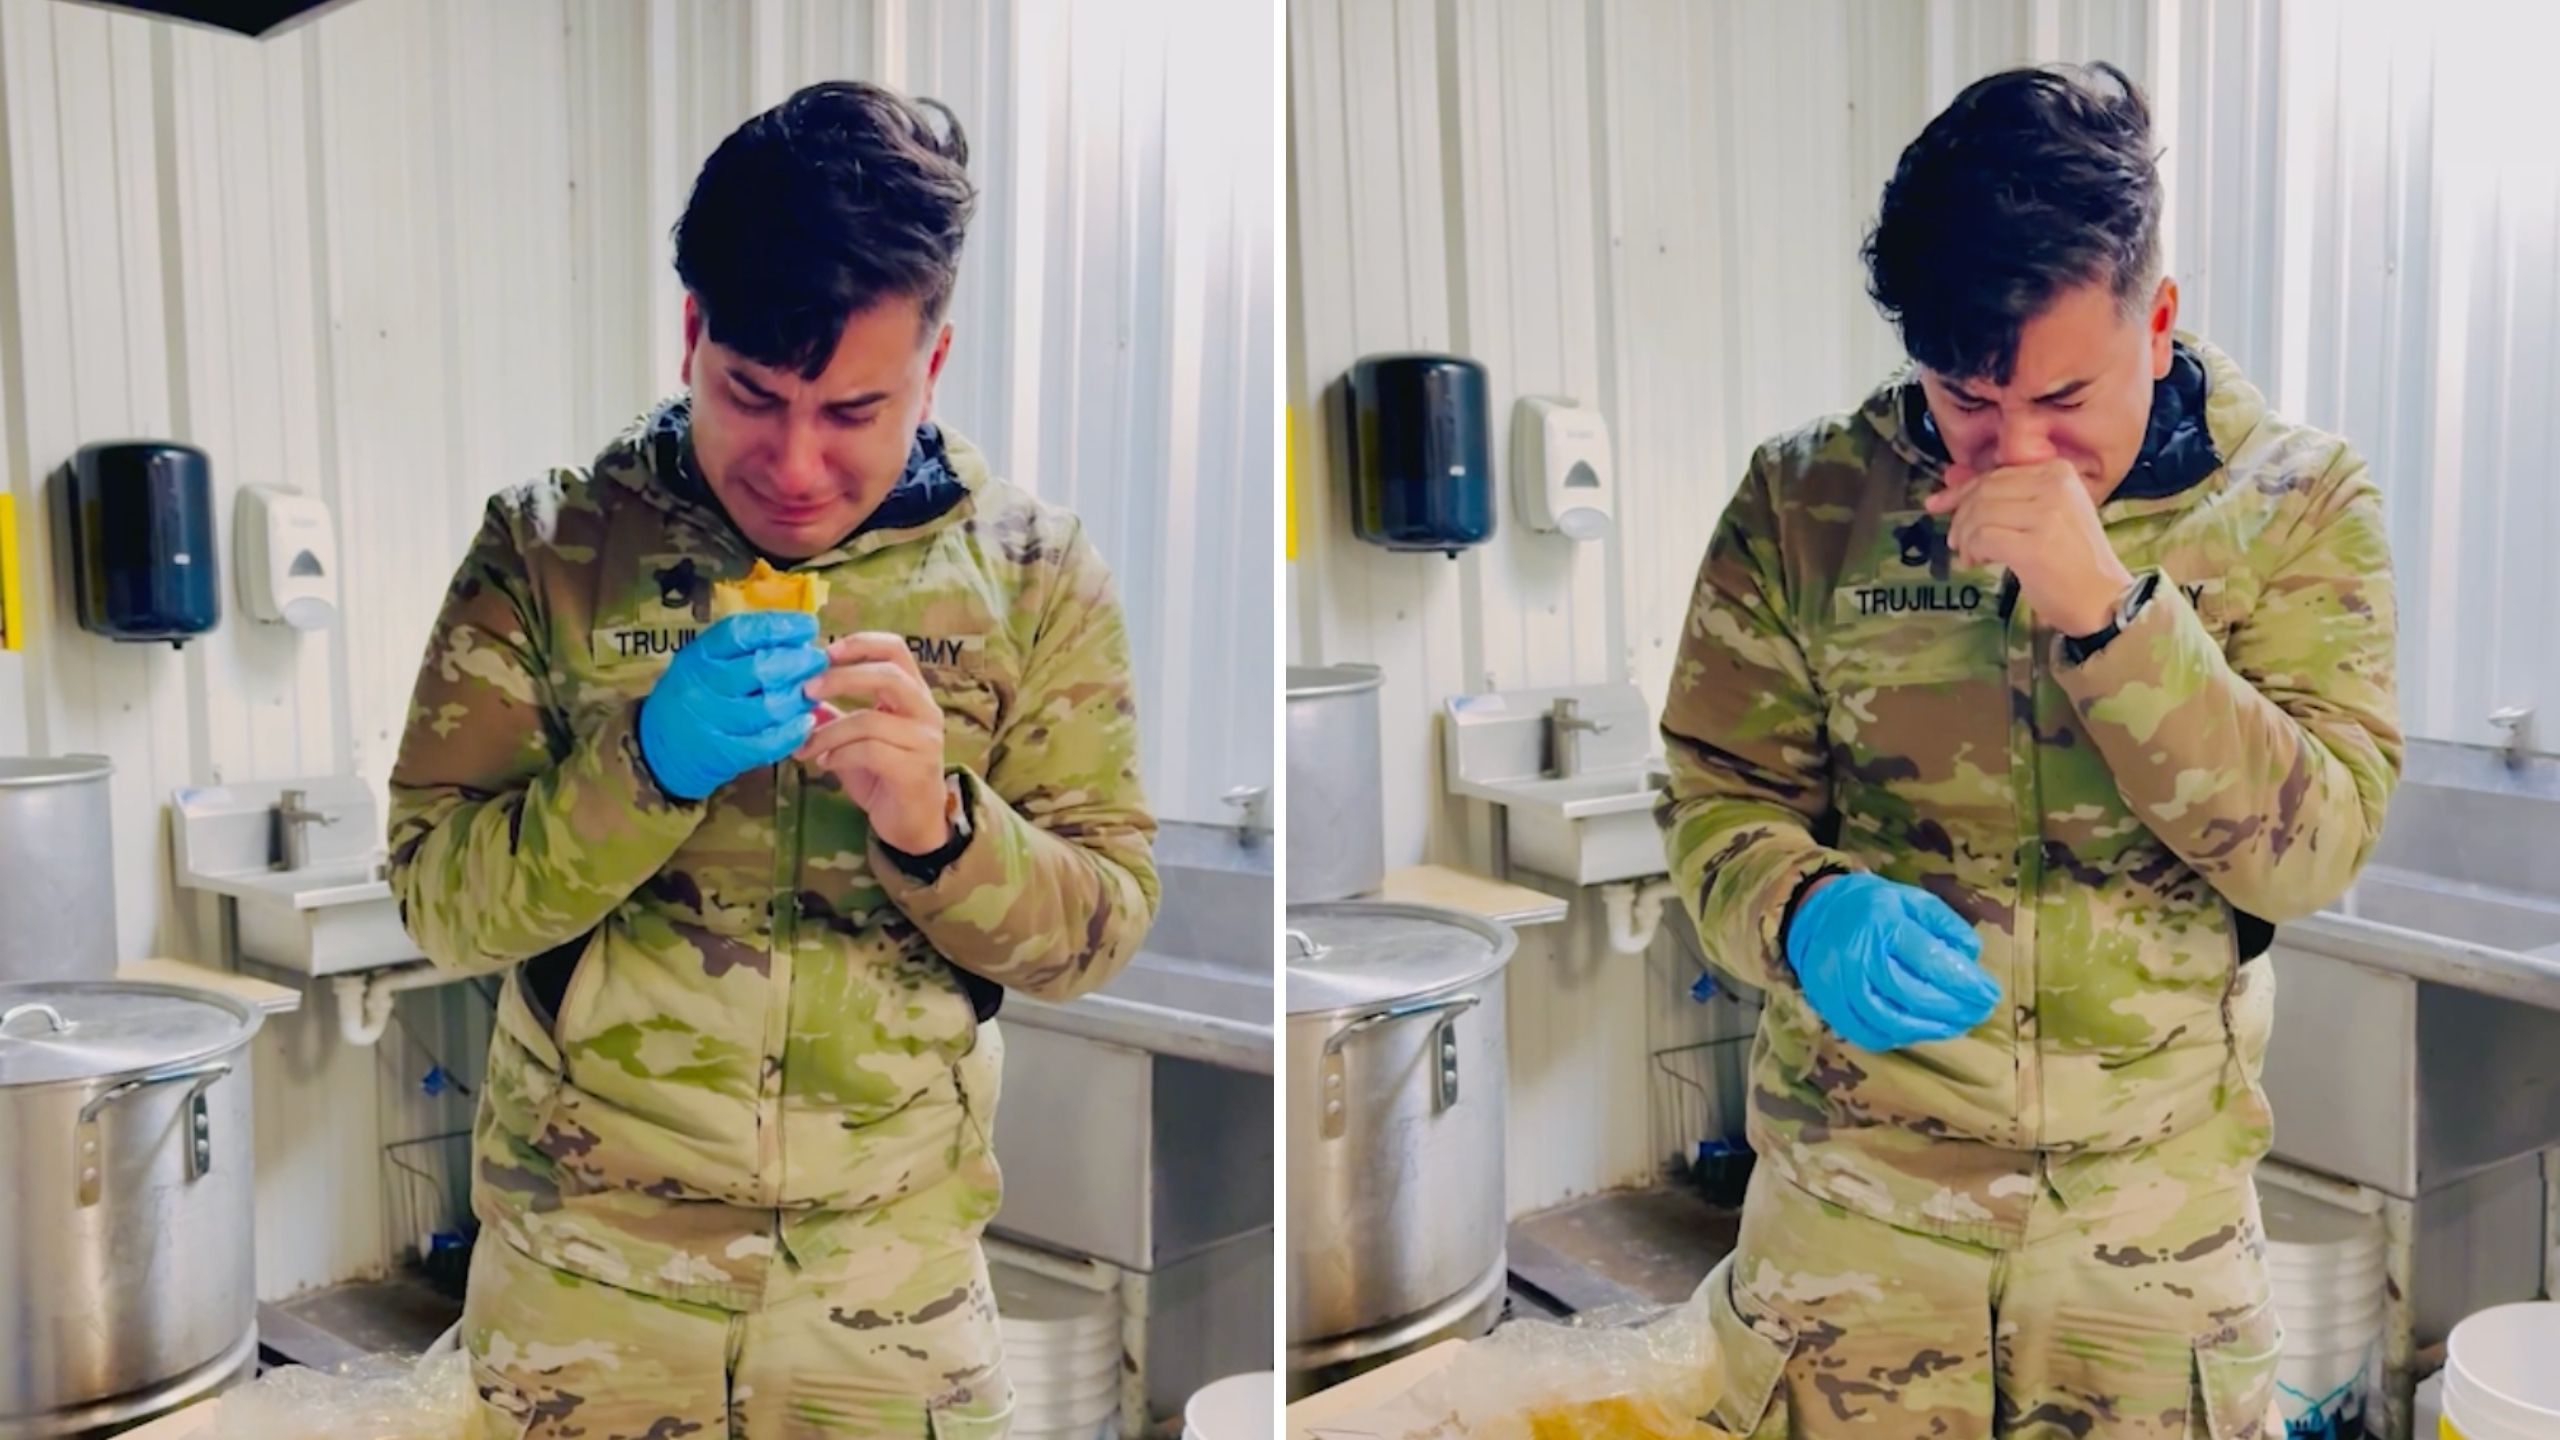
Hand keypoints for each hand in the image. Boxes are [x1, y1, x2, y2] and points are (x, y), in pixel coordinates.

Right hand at [637, 611, 827, 801]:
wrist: (660, 747)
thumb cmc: (694, 693)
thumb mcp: (706, 661)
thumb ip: (743, 647)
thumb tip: (797, 633)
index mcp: (699, 655)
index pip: (741, 633)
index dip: (779, 627)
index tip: (808, 626)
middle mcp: (702, 685)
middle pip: (760, 670)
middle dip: (799, 663)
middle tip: (817, 661)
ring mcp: (712, 721)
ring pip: (769, 707)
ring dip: (800, 697)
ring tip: (813, 690)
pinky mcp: (724, 752)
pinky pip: (767, 742)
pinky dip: (792, 732)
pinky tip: (806, 721)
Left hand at [798, 633, 951, 854]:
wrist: (913, 825)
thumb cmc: (885, 777)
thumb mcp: (855, 740)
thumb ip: (834, 716)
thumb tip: (800, 696)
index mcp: (913, 694)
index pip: (896, 649)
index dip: (861, 644)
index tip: (824, 652)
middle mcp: (925, 711)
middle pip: (887, 675)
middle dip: (840, 678)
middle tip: (805, 690)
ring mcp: (924, 740)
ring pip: (870, 719)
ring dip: (828, 731)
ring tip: (805, 744)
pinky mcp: (915, 769)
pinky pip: (870, 751)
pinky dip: (838, 754)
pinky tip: (824, 764)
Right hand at [1784, 873, 1999, 1052]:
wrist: (1814, 913)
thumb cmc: (1872, 907)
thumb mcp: (1912, 900)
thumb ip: (1945, 924)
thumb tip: (1971, 958)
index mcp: (1882, 922)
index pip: (1930, 960)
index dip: (1965, 983)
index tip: (1990, 995)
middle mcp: (1858, 955)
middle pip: (1912, 995)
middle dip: (1953, 1010)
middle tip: (1978, 1014)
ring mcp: (1839, 984)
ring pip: (1889, 1020)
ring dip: (1929, 1030)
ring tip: (1955, 1026)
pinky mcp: (1828, 1005)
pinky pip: (1865, 1033)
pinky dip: (1896, 1039)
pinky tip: (1918, 1032)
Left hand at [1923, 460, 2134, 635]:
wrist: (2103, 600)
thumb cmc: (2071, 559)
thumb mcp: (2041, 515)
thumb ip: (2002, 495)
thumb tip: (1951, 476)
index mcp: (2058, 471)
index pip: (1995, 474)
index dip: (1961, 490)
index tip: (1937, 504)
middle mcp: (2054, 486)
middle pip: (1984, 491)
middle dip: (1960, 517)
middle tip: (1956, 541)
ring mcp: (2046, 514)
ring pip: (1979, 514)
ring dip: (1965, 538)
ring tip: (1971, 556)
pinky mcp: (2034, 545)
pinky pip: (1982, 537)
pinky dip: (1972, 550)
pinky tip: (1978, 563)